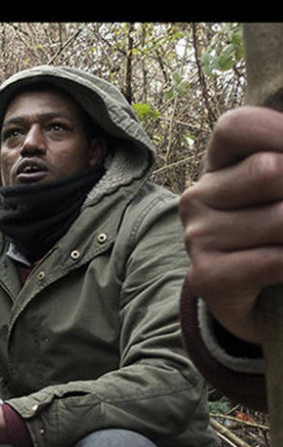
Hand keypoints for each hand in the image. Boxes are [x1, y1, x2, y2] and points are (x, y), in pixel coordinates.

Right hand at [180, 106, 282, 344]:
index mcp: (217, 163)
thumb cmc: (277, 226)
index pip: (238, 127)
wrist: (256, 294)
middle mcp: (197, 197)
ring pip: (279, 219)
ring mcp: (197, 237)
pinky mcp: (204, 275)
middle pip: (267, 171)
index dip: (280, 132)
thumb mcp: (282, 184)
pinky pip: (272, 261)